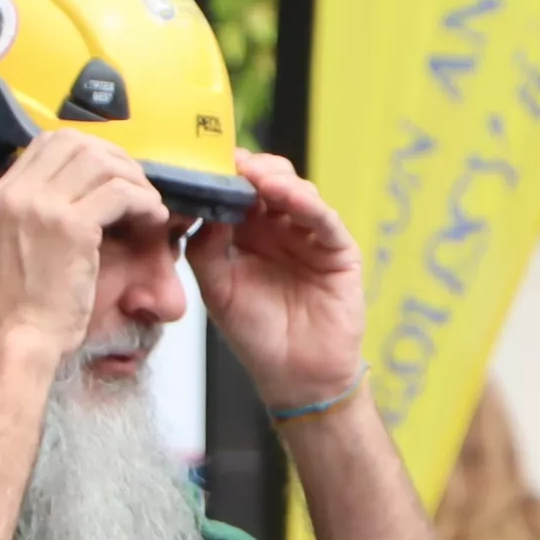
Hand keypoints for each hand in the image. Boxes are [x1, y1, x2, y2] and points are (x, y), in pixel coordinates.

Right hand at [0, 131, 165, 378]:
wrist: (18, 338)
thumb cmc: (26, 303)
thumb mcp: (18, 242)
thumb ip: (38, 210)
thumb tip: (82, 189)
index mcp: (2, 192)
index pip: (50, 141)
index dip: (90, 150)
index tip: (114, 173)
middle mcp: (17, 191)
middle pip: (77, 143)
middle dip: (116, 159)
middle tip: (137, 186)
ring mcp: (42, 206)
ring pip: (102, 163)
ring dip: (134, 181)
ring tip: (149, 206)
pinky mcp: (70, 226)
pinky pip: (119, 193)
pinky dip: (144, 202)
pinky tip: (152, 219)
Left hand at [189, 151, 367, 415]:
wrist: (296, 377)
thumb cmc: (257, 336)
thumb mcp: (218, 291)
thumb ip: (206, 249)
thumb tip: (202, 207)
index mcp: (245, 234)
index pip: (236, 191)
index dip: (223, 174)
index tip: (206, 162)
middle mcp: (278, 229)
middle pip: (268, 181)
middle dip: (251, 169)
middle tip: (234, 163)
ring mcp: (309, 236)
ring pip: (297, 192)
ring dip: (278, 181)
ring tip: (259, 179)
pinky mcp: (338, 250)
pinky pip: (324, 220)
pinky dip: (309, 205)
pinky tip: (292, 197)